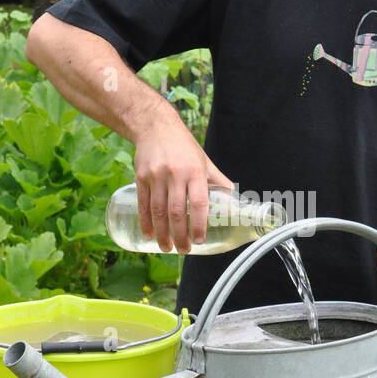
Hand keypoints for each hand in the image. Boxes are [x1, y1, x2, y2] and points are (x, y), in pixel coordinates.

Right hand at [133, 108, 233, 253]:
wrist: (156, 126)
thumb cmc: (184, 146)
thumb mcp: (204, 161)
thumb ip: (218, 182)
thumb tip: (235, 202)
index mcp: (195, 172)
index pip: (198, 203)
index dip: (198, 224)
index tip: (199, 240)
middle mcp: (175, 174)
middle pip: (176, 212)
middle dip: (180, 235)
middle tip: (183, 250)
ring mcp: (156, 176)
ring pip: (158, 211)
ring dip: (162, 233)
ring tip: (167, 248)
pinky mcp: (141, 177)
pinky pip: (143, 204)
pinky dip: (145, 222)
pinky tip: (148, 235)